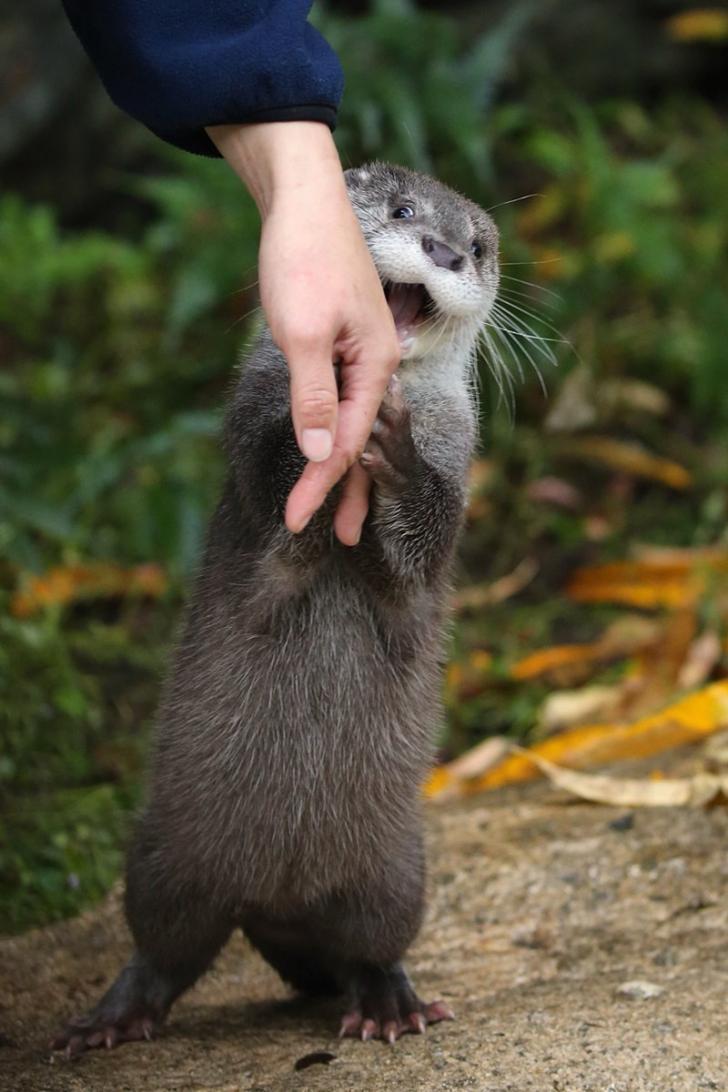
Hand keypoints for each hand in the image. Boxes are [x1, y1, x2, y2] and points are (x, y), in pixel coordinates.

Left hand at [207, 121, 399, 544]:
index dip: (321, 485)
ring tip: (338, 510)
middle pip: (363, 441)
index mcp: (377, 365)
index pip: (350, 442)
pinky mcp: (345, 342)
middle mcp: (378, 364)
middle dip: (345, 490)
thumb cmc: (302, 259)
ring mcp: (364, 353)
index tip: (297, 522)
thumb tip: (325, 456)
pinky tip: (331, 445)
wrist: (301, 197)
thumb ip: (314, 397)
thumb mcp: (302, 333)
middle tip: (339, 539)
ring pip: (356, 423)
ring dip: (343, 467)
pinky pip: (345, 400)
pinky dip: (336, 431)